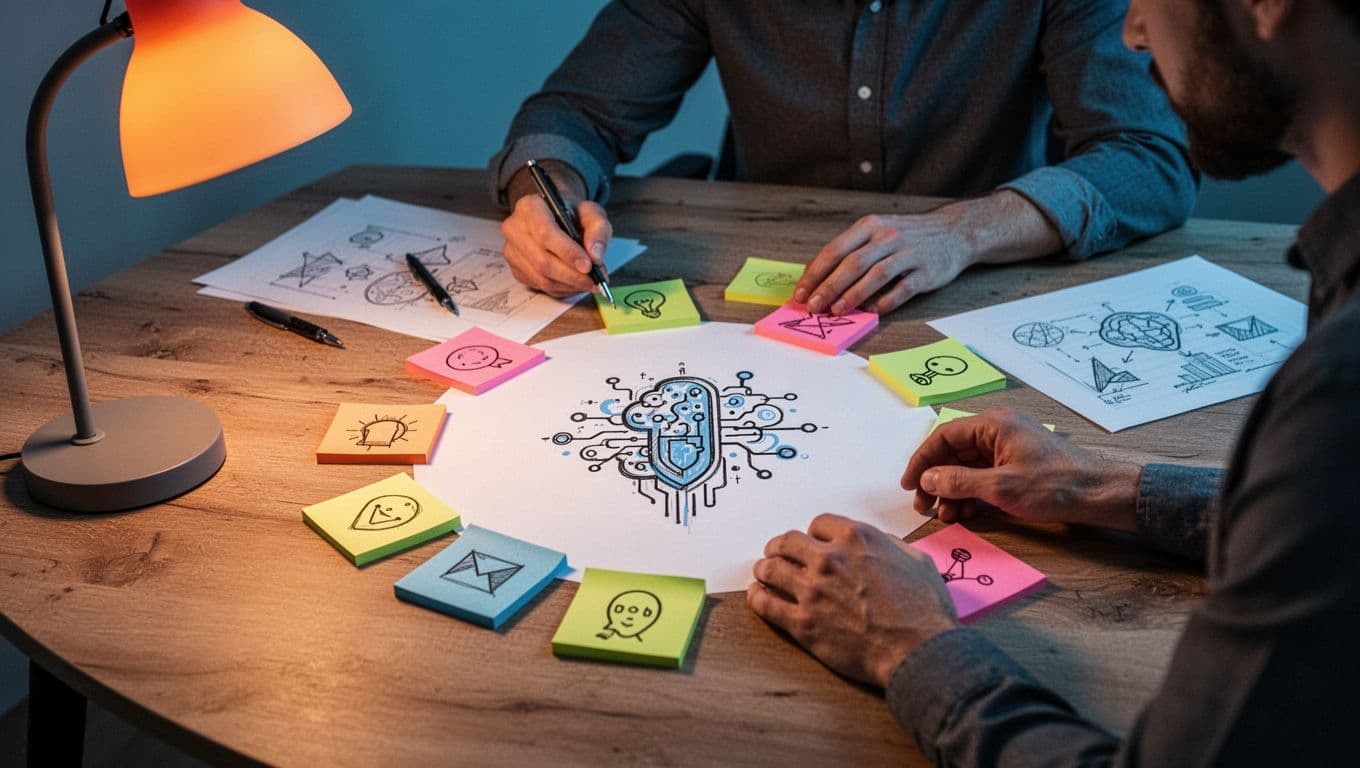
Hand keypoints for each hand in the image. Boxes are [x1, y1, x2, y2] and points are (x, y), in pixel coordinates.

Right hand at [499, 163, 612, 296]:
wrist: (556, 217)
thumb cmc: (572, 213)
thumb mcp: (591, 212)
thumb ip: (598, 229)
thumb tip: (596, 257)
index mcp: (529, 207)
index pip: (545, 233)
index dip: (567, 252)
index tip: (588, 265)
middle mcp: (514, 229)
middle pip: (542, 261)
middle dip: (572, 275)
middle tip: (594, 280)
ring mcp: (512, 251)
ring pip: (541, 278)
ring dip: (569, 284)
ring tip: (588, 282)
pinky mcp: (516, 269)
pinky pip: (540, 286)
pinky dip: (562, 289)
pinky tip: (575, 282)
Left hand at [747, 513, 959, 687]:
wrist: (918, 650)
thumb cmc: (925, 610)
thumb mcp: (917, 560)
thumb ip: (889, 546)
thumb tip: (878, 544)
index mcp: (856, 538)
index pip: (818, 524)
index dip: (814, 534)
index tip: (812, 543)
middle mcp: (829, 558)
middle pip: (787, 541)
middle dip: (781, 547)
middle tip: (777, 553)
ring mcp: (812, 590)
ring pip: (771, 568)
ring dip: (765, 568)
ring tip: (763, 572)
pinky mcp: (802, 622)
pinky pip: (766, 604)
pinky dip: (758, 597)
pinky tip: (758, 595)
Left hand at [794, 191, 1063, 314]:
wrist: (955, 232)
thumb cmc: (908, 236)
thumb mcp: (878, 231)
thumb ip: (851, 251)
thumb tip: (816, 277)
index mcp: (870, 226)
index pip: (834, 250)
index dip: (815, 274)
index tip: (800, 294)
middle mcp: (888, 236)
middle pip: (851, 264)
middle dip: (827, 288)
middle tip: (812, 307)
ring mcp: (908, 253)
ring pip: (874, 275)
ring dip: (852, 296)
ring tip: (836, 311)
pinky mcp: (926, 271)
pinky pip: (902, 289)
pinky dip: (885, 301)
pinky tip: (872, 311)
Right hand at [901, 408, 1141, 530]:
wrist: (1102, 495)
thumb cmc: (1055, 486)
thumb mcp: (1001, 487)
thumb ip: (960, 482)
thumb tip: (927, 478)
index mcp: (995, 425)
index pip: (945, 437)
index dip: (922, 461)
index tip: (908, 486)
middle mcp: (1000, 431)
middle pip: (954, 453)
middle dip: (936, 480)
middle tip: (924, 507)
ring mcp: (1010, 449)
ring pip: (968, 467)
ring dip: (952, 491)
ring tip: (945, 516)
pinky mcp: (1018, 466)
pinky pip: (984, 477)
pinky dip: (971, 494)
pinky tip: (964, 514)